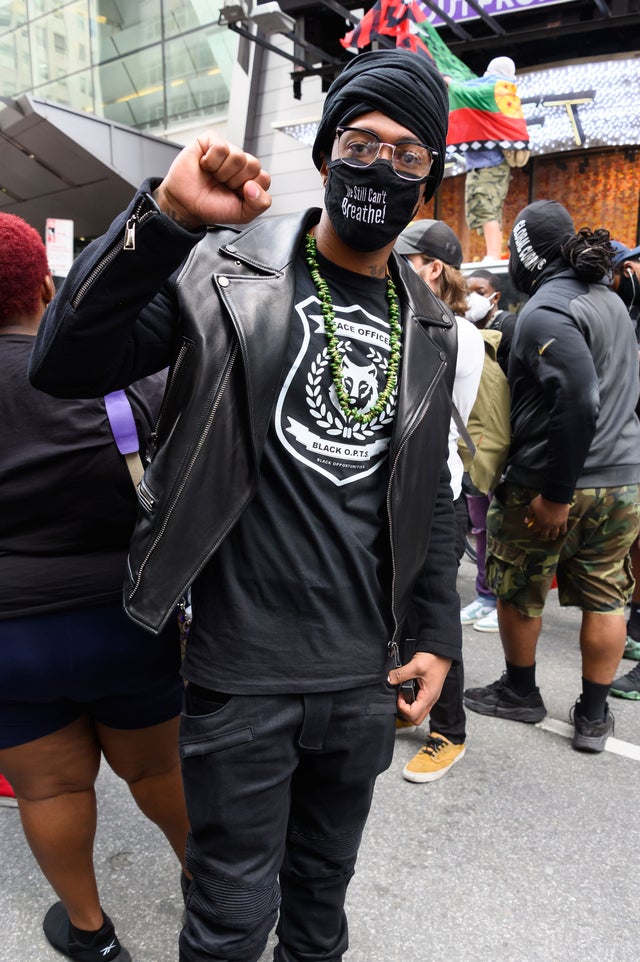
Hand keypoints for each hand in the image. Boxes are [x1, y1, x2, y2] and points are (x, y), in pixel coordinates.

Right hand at [153, 132, 271, 229]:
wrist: (186, 205)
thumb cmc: (211, 206)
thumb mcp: (243, 215)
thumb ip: (260, 204)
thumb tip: (254, 186)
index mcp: (251, 177)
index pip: (264, 178)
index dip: (249, 190)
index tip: (235, 194)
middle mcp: (241, 162)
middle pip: (253, 165)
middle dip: (236, 181)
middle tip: (223, 185)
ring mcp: (227, 150)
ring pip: (237, 156)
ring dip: (222, 172)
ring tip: (213, 176)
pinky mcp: (211, 140)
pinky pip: (220, 147)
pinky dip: (211, 162)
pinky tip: (205, 166)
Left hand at [388, 652, 451, 725]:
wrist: (442, 651)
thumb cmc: (435, 658)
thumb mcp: (416, 665)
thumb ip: (401, 674)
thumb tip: (390, 680)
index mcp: (429, 697)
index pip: (413, 715)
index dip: (402, 707)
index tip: (399, 695)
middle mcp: (430, 699)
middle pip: (416, 718)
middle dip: (404, 710)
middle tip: (400, 696)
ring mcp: (429, 696)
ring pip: (417, 712)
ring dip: (407, 705)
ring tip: (403, 691)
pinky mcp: (427, 691)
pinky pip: (418, 702)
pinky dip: (410, 699)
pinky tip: (407, 688)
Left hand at [524, 494, 569, 539]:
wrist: (555, 496)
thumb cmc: (542, 501)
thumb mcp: (532, 506)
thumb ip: (529, 515)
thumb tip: (526, 522)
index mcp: (539, 522)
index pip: (534, 529)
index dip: (532, 529)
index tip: (532, 527)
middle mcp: (547, 525)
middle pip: (544, 534)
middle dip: (542, 534)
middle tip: (542, 532)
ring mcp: (556, 524)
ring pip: (554, 535)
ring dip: (552, 536)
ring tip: (551, 536)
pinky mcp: (563, 522)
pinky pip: (564, 530)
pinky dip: (562, 532)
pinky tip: (561, 532)